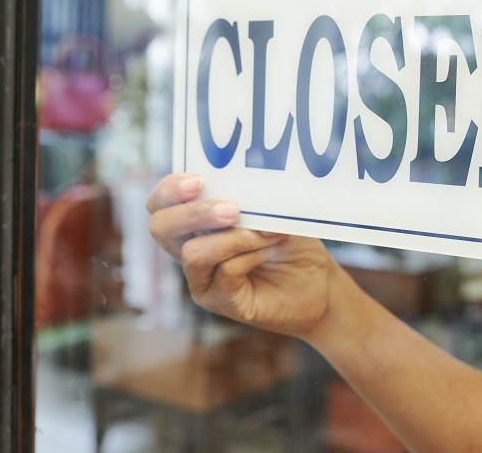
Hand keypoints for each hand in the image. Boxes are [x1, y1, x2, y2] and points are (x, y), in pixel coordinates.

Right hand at [146, 173, 343, 339]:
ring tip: (268, 232)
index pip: (160, 204)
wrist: (320, 286)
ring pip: (193, 253)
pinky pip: (225, 272)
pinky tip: (272, 249)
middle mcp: (191, 251)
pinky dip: (250, 254)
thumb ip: (252, 198)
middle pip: (160, 228)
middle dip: (193, 213)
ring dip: (234, 237)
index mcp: (196, 224)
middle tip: (232, 208)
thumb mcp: (272, 212)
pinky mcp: (221, 302)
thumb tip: (245, 179)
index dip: (169, 190)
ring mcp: (203, 280)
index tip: (198, 180)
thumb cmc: (294, 244)